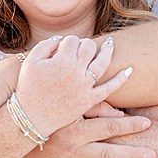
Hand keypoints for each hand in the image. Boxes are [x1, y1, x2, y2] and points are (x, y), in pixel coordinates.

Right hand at [14, 35, 130, 137]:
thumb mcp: (30, 63)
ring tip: (111, 44)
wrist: (30, 117)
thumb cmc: (28, 89)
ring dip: (107, 51)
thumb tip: (62, 39)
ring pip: (102, 63)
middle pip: (88, 47)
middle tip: (79, 49)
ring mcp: (84, 86)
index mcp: (61, 60)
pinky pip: (109, 88)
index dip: (68, 42)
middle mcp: (76, 72)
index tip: (63, 47)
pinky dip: (121, 79)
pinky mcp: (89, 100)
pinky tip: (129, 70)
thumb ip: (45, 46)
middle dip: (85, 44)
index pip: (72, 40)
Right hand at [24, 114, 156, 157]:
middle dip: (132, 155)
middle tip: (153, 156)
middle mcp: (72, 149)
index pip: (108, 127)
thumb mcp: (68, 105)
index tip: (148, 123)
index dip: (129, 125)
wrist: (15, 131)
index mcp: (76, 129)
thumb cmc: (47, 112)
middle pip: (108, 154)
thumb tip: (119, 115)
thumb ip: (94, 107)